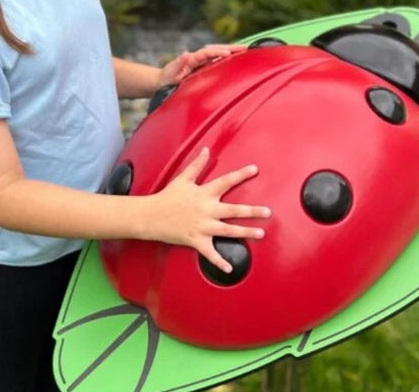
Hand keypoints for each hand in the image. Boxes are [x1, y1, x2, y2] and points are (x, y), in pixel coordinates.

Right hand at [147, 147, 270, 272]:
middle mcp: (206, 210)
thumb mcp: (183, 178)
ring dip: (245, 232)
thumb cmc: (167, 197)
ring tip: (261, 233)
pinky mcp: (195, 240)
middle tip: (268, 212)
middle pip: (233, 210)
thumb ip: (197, 165)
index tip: (255, 169)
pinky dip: (219, 262)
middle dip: (252, 211)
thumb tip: (206, 149)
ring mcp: (202, 226)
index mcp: (204, 193)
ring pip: (227, 230)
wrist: (150, 216)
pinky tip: (229, 268)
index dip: (241, 175)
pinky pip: (209, 253)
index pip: (226, 181)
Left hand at [157, 44, 245, 88]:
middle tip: (245, 48)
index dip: (218, 52)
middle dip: (231, 47)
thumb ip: (179, 63)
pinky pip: (218, 60)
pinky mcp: (204, 66)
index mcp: (193, 58)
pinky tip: (237, 59)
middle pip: (217, 49)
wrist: (162, 81)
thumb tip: (186, 53)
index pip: (207, 53)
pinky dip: (227, 57)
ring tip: (245, 50)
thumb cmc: (167, 78)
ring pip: (219, 53)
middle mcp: (199, 57)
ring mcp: (202, 61)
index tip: (228, 53)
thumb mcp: (171, 73)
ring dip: (231, 51)